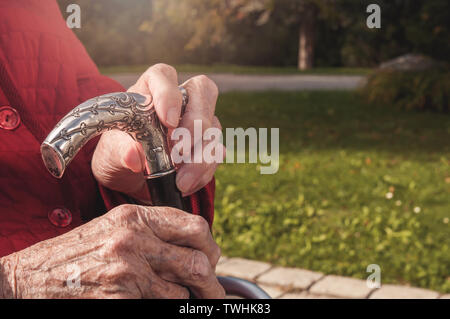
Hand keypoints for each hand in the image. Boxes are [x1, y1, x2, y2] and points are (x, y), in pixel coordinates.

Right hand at [0, 204, 224, 298]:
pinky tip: (148, 299)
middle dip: (210, 280)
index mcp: (134, 216)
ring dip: (184, 298)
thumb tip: (190, 247)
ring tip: (173, 296)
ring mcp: (128, 271)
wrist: (29, 279)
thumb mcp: (112, 228)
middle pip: (197, 260)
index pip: (193, 225)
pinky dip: (163, 304)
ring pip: (183, 291)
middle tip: (211, 291)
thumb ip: (150, 231)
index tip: (212, 258)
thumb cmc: (73, 255)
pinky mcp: (123, 298)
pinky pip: (162, 304)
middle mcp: (134, 239)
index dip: (210, 245)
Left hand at [91, 64, 224, 200]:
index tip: (167, 120)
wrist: (130, 179)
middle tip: (181, 150)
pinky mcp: (207, 144)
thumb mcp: (110, 155)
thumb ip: (120, 152)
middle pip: (203, 91)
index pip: (164, 75)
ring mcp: (197, 121)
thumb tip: (134, 156)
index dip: (169, 94)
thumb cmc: (118, 155)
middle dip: (196, 122)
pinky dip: (204, 171)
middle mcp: (178, 100)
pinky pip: (216, 154)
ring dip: (200, 156)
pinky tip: (185, 185)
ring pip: (213, 126)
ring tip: (180, 181)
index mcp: (149, 90)